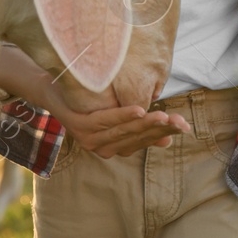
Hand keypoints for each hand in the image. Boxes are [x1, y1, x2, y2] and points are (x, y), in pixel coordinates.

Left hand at [44, 81, 190, 157]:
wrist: (53, 89)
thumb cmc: (89, 101)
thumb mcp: (117, 114)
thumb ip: (140, 126)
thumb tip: (167, 139)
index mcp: (115, 147)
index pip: (145, 140)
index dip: (165, 133)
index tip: (184, 126)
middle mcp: (103, 148)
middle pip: (137, 137)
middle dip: (160, 129)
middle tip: (180, 122)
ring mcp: (89, 139)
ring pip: (124, 131)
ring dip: (146, 124)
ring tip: (164, 116)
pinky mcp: (79, 127)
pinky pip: (105, 121)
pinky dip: (123, 116)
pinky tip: (139, 109)